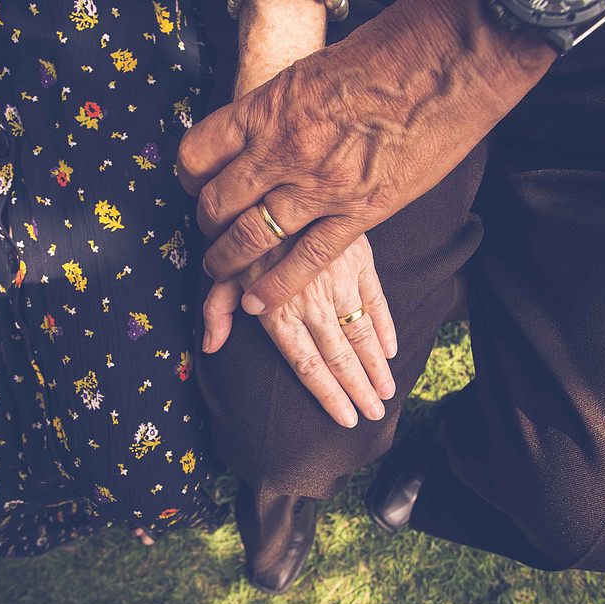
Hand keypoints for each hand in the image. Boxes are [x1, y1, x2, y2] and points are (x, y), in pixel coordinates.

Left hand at [179, 0, 554, 314]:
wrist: (451, 62)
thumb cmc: (387, 52)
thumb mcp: (313, 70)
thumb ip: (281, 106)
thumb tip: (263, 126)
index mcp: (267, 108)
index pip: (198, 152)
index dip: (188, 174)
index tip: (192, 183)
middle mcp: (282, 151)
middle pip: (218, 201)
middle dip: (205, 221)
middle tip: (207, 230)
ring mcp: (319, 187)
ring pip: (251, 237)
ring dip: (227, 259)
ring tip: (219, 270)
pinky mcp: (360, 213)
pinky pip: (305, 261)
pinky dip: (276, 287)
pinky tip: (259, 304)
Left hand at [203, 234, 396, 427]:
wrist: (281, 182)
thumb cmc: (244, 231)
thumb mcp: (223, 270)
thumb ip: (217, 309)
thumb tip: (212, 347)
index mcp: (278, 310)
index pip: (308, 365)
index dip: (329, 396)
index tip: (347, 419)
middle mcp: (311, 301)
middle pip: (340, 357)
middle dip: (359, 390)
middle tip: (376, 414)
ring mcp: (338, 280)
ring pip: (362, 333)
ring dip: (377, 366)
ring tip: (388, 392)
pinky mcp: (358, 258)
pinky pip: (376, 300)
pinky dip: (386, 326)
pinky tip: (392, 350)